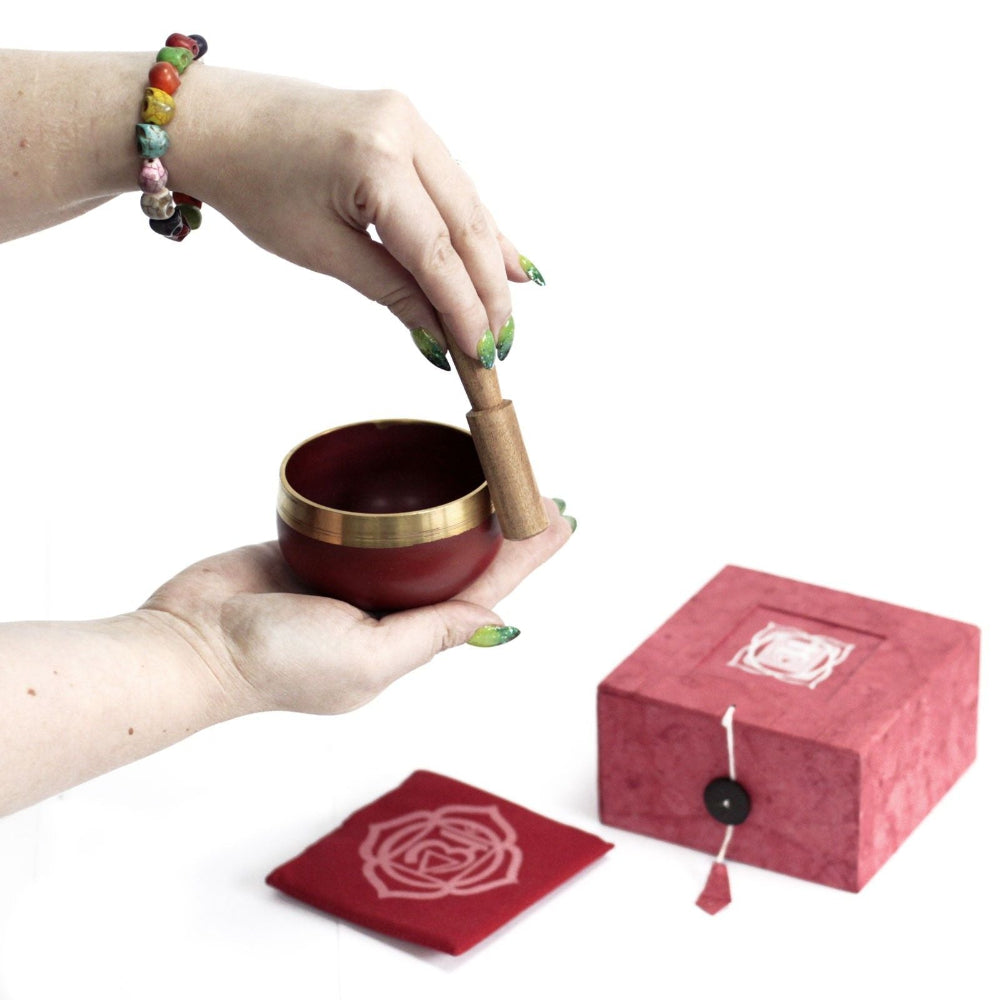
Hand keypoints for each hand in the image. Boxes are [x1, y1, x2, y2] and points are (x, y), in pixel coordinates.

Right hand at [140, 499, 572, 715]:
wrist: (189, 643)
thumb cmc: (274, 662)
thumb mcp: (368, 658)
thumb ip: (430, 635)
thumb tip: (497, 624)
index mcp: (403, 641)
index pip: (480, 592)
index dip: (523, 558)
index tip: (560, 523)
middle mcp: (383, 610)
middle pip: (456, 561)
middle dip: (502, 532)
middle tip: (542, 495)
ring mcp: (348, 579)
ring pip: (414, 540)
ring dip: (456, 513)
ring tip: (494, 480)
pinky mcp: (312, 550)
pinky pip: (364, 522)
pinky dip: (395, 503)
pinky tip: (418, 477)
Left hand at [175, 73, 540, 365]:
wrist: (217, 122)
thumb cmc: (253, 182)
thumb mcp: (321, 250)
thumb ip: (391, 289)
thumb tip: (438, 332)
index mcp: (374, 160)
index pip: (436, 249)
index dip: (464, 306)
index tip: (479, 351)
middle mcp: (402, 129)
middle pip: (465, 225)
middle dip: (486, 289)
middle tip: (498, 341)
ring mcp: (409, 120)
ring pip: (468, 204)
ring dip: (489, 261)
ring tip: (506, 311)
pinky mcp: (407, 124)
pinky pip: (452, 185)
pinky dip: (472, 227)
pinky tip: (504, 260)